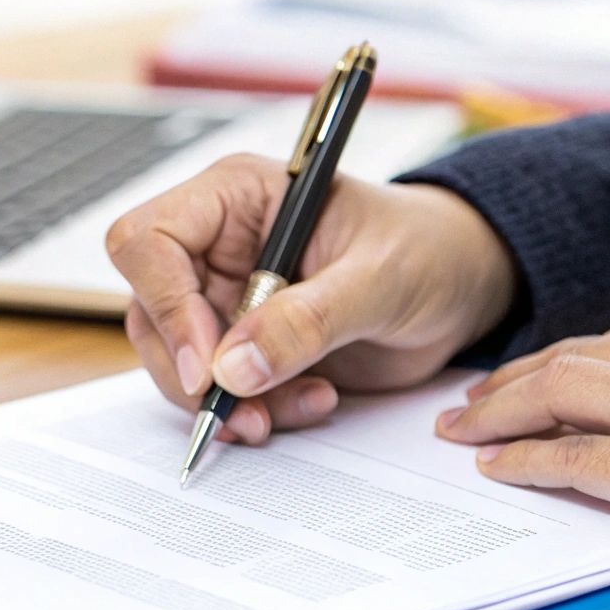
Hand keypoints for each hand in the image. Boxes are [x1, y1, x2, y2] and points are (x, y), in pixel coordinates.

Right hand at [106, 154, 516, 441]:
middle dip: (194, 373)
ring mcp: (225, 297)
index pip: (149, 241)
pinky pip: (219, 389)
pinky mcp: (244, 345)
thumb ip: (308, 319)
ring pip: (177, 361)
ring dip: (228, 401)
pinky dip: (255, 410)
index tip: (209, 367)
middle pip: (151, 311)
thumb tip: (233, 368)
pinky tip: (312, 400)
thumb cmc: (427, 250)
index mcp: (236, 198)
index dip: (166, 305)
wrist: (461, 285)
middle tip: (249, 411)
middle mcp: (216, 245)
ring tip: (303, 403)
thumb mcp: (381, 278)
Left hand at [436, 297, 609, 558]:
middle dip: (508, 382)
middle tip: (465, 404)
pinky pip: (581, 459)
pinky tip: (496, 466)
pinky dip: (528, 460)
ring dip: (498, 413)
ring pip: (560, 394)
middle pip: (570, 359)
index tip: (522, 379)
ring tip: (460, 431)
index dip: (555, 362)